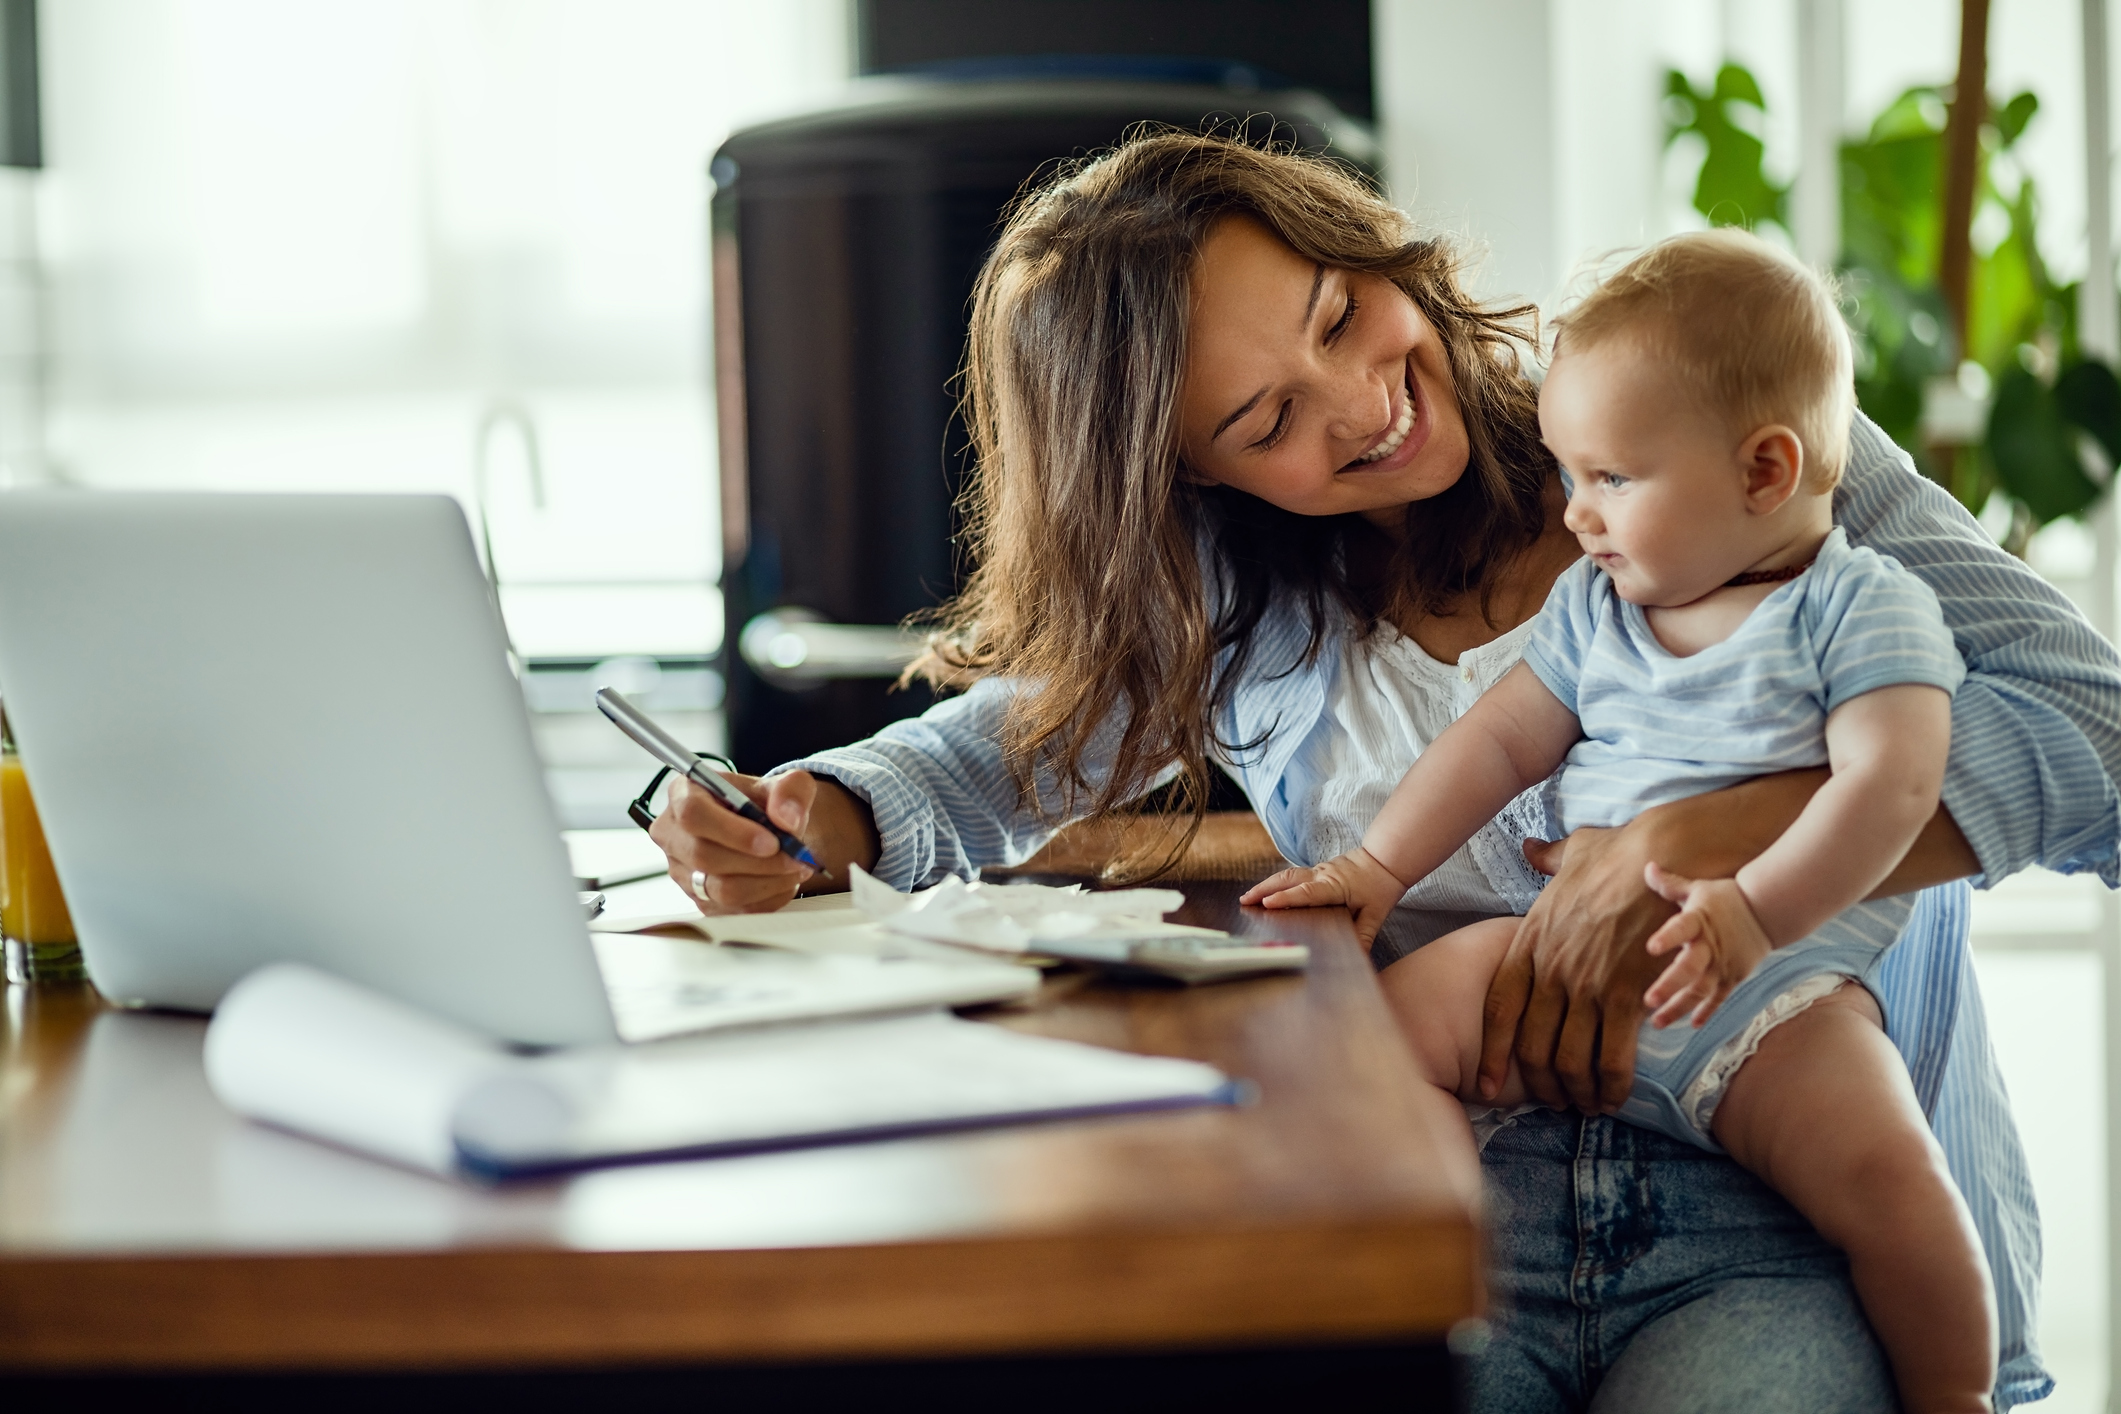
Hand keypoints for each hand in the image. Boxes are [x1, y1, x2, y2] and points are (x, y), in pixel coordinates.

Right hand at [649, 769, 816, 913]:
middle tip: (795, 858)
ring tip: (796, 868)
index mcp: (684, 792)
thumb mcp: (788, 784)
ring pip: (721, 889)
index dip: (732, 831)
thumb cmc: (768, 803)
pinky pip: (733, 909)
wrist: (769, 831)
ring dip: (768, 882)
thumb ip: (791, 791)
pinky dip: (767, 898)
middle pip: (704, 856)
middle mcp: (674, 833)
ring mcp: (682, 871)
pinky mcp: (700, 900)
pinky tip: (784, 881)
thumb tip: (786, 819)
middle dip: (759, 861)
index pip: (693, 813)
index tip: (772, 841)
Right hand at [1241, 848, 1406, 945]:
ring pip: (1287, 875)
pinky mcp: (1318, 870)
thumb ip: (1365, 935)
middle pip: (1288, 879)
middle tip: (1245, 900)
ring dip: (1266, 885)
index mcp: (1335, 886)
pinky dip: (1277, 883)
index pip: (1307, 892)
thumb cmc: (1381, 886)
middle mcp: (1322, 875)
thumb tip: (1358, 957)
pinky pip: (1293, 875)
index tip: (1267, 903)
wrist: (1387, 859)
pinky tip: (1267, 892)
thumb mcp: (1376, 914)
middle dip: (1264, 889)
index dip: (1287, 898)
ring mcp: (1319, 870)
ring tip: (1248, 897)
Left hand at [1476, 824, 1674, 1112]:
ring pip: (1569, 1059)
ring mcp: (1587, 984)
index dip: (1493, 1053)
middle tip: (1554, 1102)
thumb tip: (1530, 848)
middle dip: (1541, 1084)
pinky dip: (1612, 1084)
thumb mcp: (1571, 853)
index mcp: (1530, 942)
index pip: (1499, 1009)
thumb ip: (1547, 859)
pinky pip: (1612, 1056)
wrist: (1664, 855)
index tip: (1487, 1084)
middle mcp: (1551, 969)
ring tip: (1587, 1106)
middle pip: (1532, 1046)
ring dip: (1577, 1092)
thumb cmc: (1620, 853)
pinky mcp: (1626, 994)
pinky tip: (1615, 1096)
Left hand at [1640, 865, 1773, 1028]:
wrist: (1767, 911)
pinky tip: (1692, 1024)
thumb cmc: (1726, 898)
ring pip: (1700, 990)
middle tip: (1649, 1000)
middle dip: (1669, 985)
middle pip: (1689, 968)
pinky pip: (1719, 998)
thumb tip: (1647, 866)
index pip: (1681, 928)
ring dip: (1679, 1007)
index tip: (1650, 947)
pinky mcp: (1733, 976)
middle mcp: (1710, 946)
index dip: (1667, 937)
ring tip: (1658, 1021)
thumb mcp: (1698, 888)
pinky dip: (1707, 1011)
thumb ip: (1670, 884)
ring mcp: (1723, 964)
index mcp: (1699, 920)